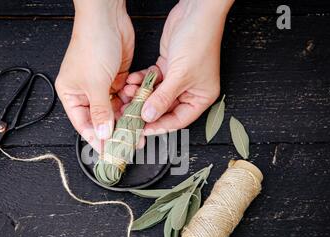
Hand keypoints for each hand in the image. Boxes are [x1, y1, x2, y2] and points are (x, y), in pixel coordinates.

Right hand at [56, 0, 133, 151]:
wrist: (107, 18)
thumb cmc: (92, 45)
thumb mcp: (95, 84)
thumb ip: (100, 112)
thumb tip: (102, 134)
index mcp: (72, 94)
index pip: (84, 125)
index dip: (97, 140)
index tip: (109, 152)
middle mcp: (86, 92)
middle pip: (101, 119)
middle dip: (116, 129)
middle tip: (129, 141)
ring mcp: (102, 85)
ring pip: (116, 109)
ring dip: (126, 116)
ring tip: (137, 125)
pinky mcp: (117, 78)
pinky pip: (125, 97)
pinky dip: (132, 101)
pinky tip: (138, 104)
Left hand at [123, 0, 232, 134]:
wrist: (195, 12)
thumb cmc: (199, 40)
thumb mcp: (180, 75)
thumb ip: (163, 98)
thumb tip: (149, 115)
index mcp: (200, 97)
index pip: (178, 120)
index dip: (160, 126)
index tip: (143, 130)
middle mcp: (189, 89)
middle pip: (164, 108)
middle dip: (145, 110)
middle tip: (129, 115)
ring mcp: (177, 78)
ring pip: (155, 94)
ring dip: (140, 94)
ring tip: (128, 95)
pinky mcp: (167, 66)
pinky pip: (151, 80)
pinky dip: (141, 81)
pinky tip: (132, 82)